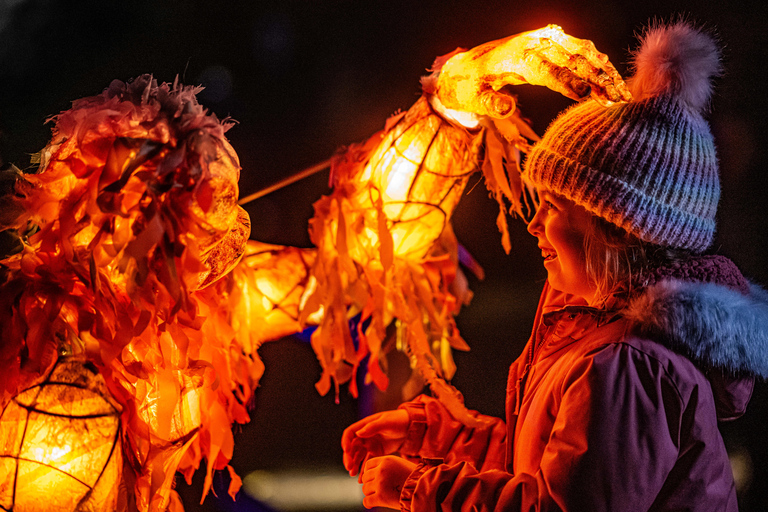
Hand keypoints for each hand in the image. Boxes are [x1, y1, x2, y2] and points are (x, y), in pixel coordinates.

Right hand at [341, 409, 409, 478]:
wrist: (410, 428)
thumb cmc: (398, 421)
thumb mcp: (387, 422)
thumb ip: (373, 427)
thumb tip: (358, 433)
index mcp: (365, 425)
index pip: (350, 433)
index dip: (346, 442)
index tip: (346, 451)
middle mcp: (365, 435)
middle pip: (352, 447)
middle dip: (349, 457)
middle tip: (349, 467)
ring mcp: (370, 444)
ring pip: (358, 456)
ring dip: (354, 464)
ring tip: (352, 474)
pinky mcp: (376, 452)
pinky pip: (368, 461)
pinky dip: (363, 469)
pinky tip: (361, 478)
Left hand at [361, 456, 416, 509]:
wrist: (425, 489)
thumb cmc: (416, 478)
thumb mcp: (400, 465)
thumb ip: (387, 466)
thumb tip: (373, 473)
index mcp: (386, 460)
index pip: (368, 465)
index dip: (369, 473)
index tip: (372, 479)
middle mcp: (381, 470)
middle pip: (365, 478)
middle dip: (370, 484)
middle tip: (376, 490)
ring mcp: (380, 483)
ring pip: (365, 489)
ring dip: (370, 494)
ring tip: (378, 497)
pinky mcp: (381, 497)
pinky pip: (367, 501)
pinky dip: (369, 503)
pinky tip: (372, 504)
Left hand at [435, 24, 630, 117]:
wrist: (471, 66)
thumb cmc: (472, 87)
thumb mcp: (473, 99)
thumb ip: (489, 104)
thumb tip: (506, 107)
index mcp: (515, 57)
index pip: (546, 68)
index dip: (567, 81)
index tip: (588, 96)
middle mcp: (534, 42)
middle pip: (572, 59)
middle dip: (597, 78)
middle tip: (617, 99)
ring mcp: (545, 39)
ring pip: (583, 52)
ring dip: (605, 72)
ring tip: (622, 94)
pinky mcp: (554, 41)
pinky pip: (582, 51)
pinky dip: (599, 66)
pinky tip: (613, 83)